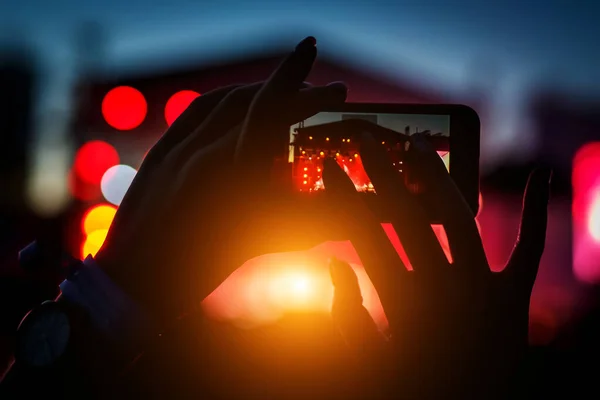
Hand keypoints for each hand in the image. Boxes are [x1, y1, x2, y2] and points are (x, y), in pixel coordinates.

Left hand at [95, 36, 348, 323]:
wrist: (139, 282)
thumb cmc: (206, 268)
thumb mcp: (268, 239)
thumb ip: (319, 219)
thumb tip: (366, 207)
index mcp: (231, 170)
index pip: (271, 108)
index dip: (301, 82)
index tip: (325, 68)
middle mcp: (202, 149)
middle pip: (252, 100)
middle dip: (291, 87)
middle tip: (325, 92)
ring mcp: (177, 146)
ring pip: (225, 100)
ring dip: (259, 91)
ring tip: (288, 94)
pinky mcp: (161, 150)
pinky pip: (196, 111)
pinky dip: (225, 100)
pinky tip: (240, 103)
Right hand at [324, 131, 550, 398]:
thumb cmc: (409, 392)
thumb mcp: (364, 360)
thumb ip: (345, 313)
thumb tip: (335, 265)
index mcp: (400, 301)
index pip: (363, 232)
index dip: (343, 194)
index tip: (329, 165)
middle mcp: (442, 287)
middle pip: (407, 214)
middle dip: (383, 170)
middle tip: (365, 138)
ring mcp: (482, 290)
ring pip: (459, 218)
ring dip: (438, 177)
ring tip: (418, 146)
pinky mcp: (513, 300)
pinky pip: (529, 249)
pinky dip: (539, 212)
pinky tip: (542, 174)